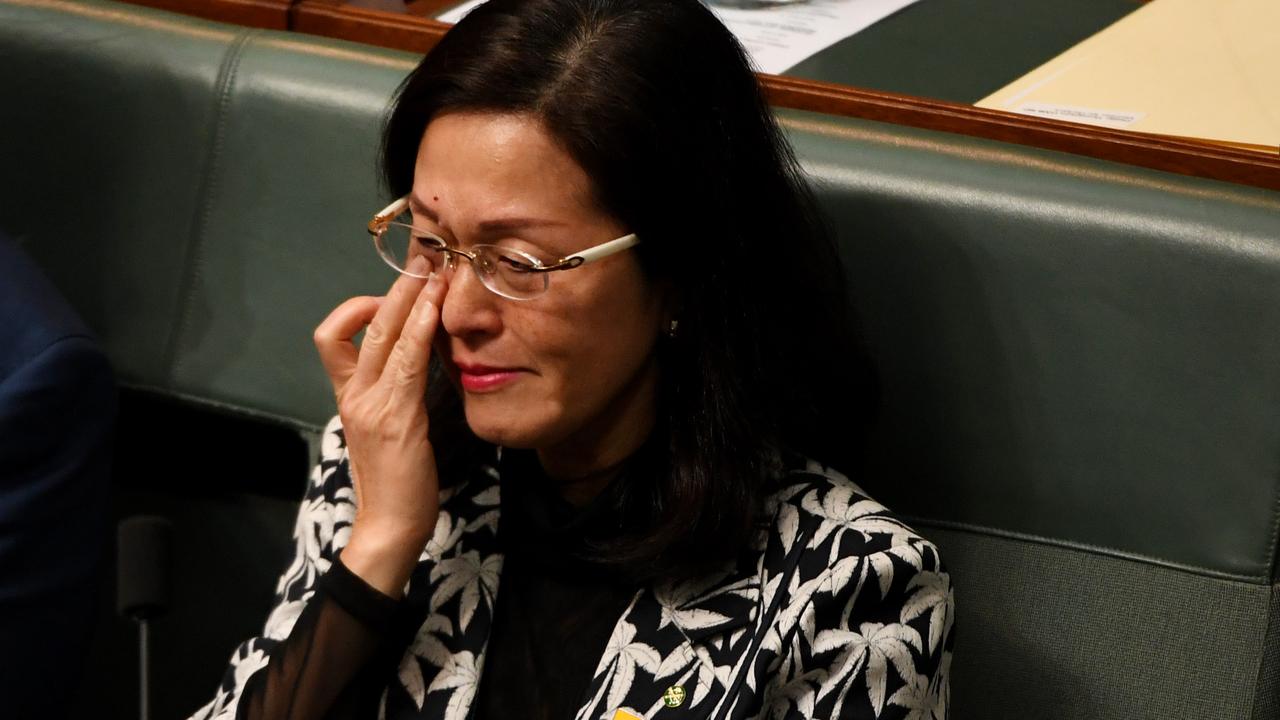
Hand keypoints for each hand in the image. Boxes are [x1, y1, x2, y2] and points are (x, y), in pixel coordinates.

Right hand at [313, 258, 448, 596]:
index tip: (397, 291)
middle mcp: (353, 393)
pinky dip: (420, 331)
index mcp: (348, 395)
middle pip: (363, 323)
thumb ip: (397, 393)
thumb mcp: (391, 428)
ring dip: (411, 298)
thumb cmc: (398, 481)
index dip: (360, 305)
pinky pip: (406, 363)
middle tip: (422, 257)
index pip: (335, 335)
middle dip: (396, 287)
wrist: (390, 526)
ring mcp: (370, 404)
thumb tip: (420, 361)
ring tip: (435, 271)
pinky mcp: (395, 417)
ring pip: (382, 335)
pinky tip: (437, 310)